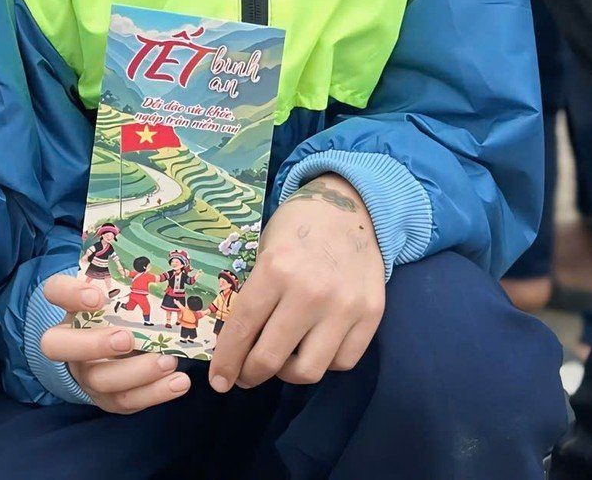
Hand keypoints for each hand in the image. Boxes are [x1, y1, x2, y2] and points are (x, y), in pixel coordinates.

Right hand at [37, 273, 191, 414]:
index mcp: (69, 306)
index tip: (97, 297)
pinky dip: (156, 393)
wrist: (119, 353)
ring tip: (169, 361)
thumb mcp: (120, 298)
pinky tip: (179, 381)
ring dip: (137, 372)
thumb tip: (151, 264)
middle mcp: (68, 343)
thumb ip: (128, 286)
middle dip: (93, 344)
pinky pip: (127, 401)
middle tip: (127, 339)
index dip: (70, 294)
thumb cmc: (121, 317)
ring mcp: (86, 374)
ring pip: (99, 380)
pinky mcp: (108, 399)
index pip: (54, 291)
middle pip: (58, 346)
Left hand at [208, 174, 384, 393]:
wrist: (350, 210)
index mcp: (275, 270)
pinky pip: (342, 362)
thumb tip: (235, 343)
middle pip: (272, 358)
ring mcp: (345, 307)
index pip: (243, 328)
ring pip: (309, 370)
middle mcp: (310, 292)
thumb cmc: (298, 229)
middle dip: (251, 375)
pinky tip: (314, 347)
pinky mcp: (372, 316)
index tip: (218, 381)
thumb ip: (254, 294)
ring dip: (288, 373)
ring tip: (282, 359)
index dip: (227, 361)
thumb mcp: (265, 251)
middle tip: (245, 376)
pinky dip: (324, 363)